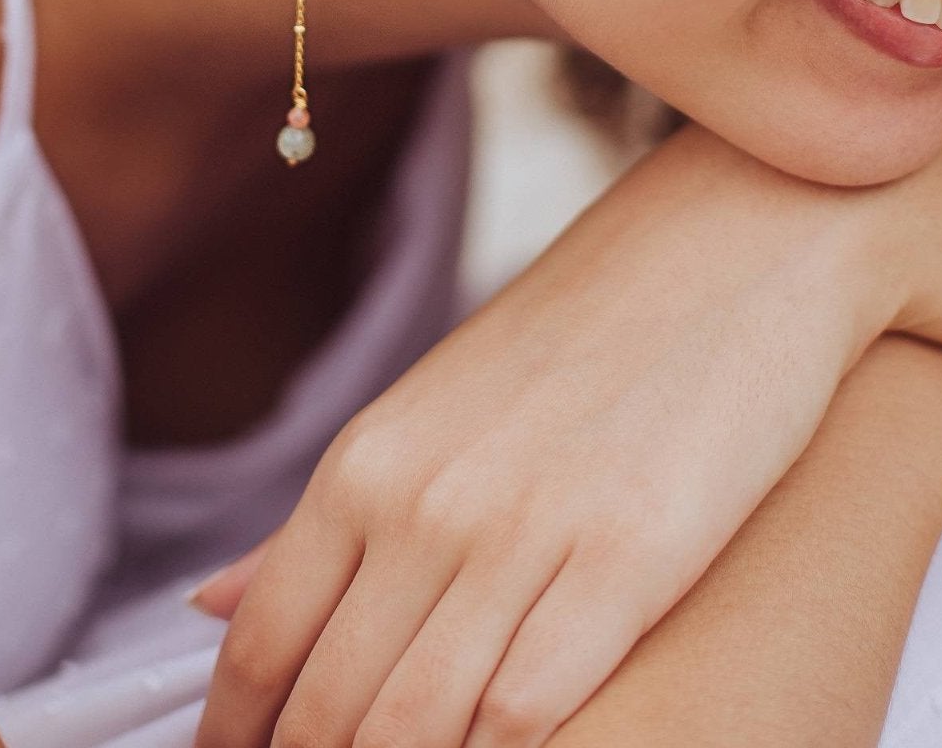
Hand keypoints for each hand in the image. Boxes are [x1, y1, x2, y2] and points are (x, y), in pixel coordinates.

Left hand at [192, 121, 905, 747]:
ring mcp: (523, 531)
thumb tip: (208, 604)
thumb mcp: (434, 411)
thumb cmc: (586, 334)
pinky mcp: (628, 560)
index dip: (234, 739)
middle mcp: (425, 501)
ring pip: (412, 733)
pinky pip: (525, 718)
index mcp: (368, 461)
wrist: (733, 244)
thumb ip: (328, 522)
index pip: (261, 648)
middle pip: (328, 711)